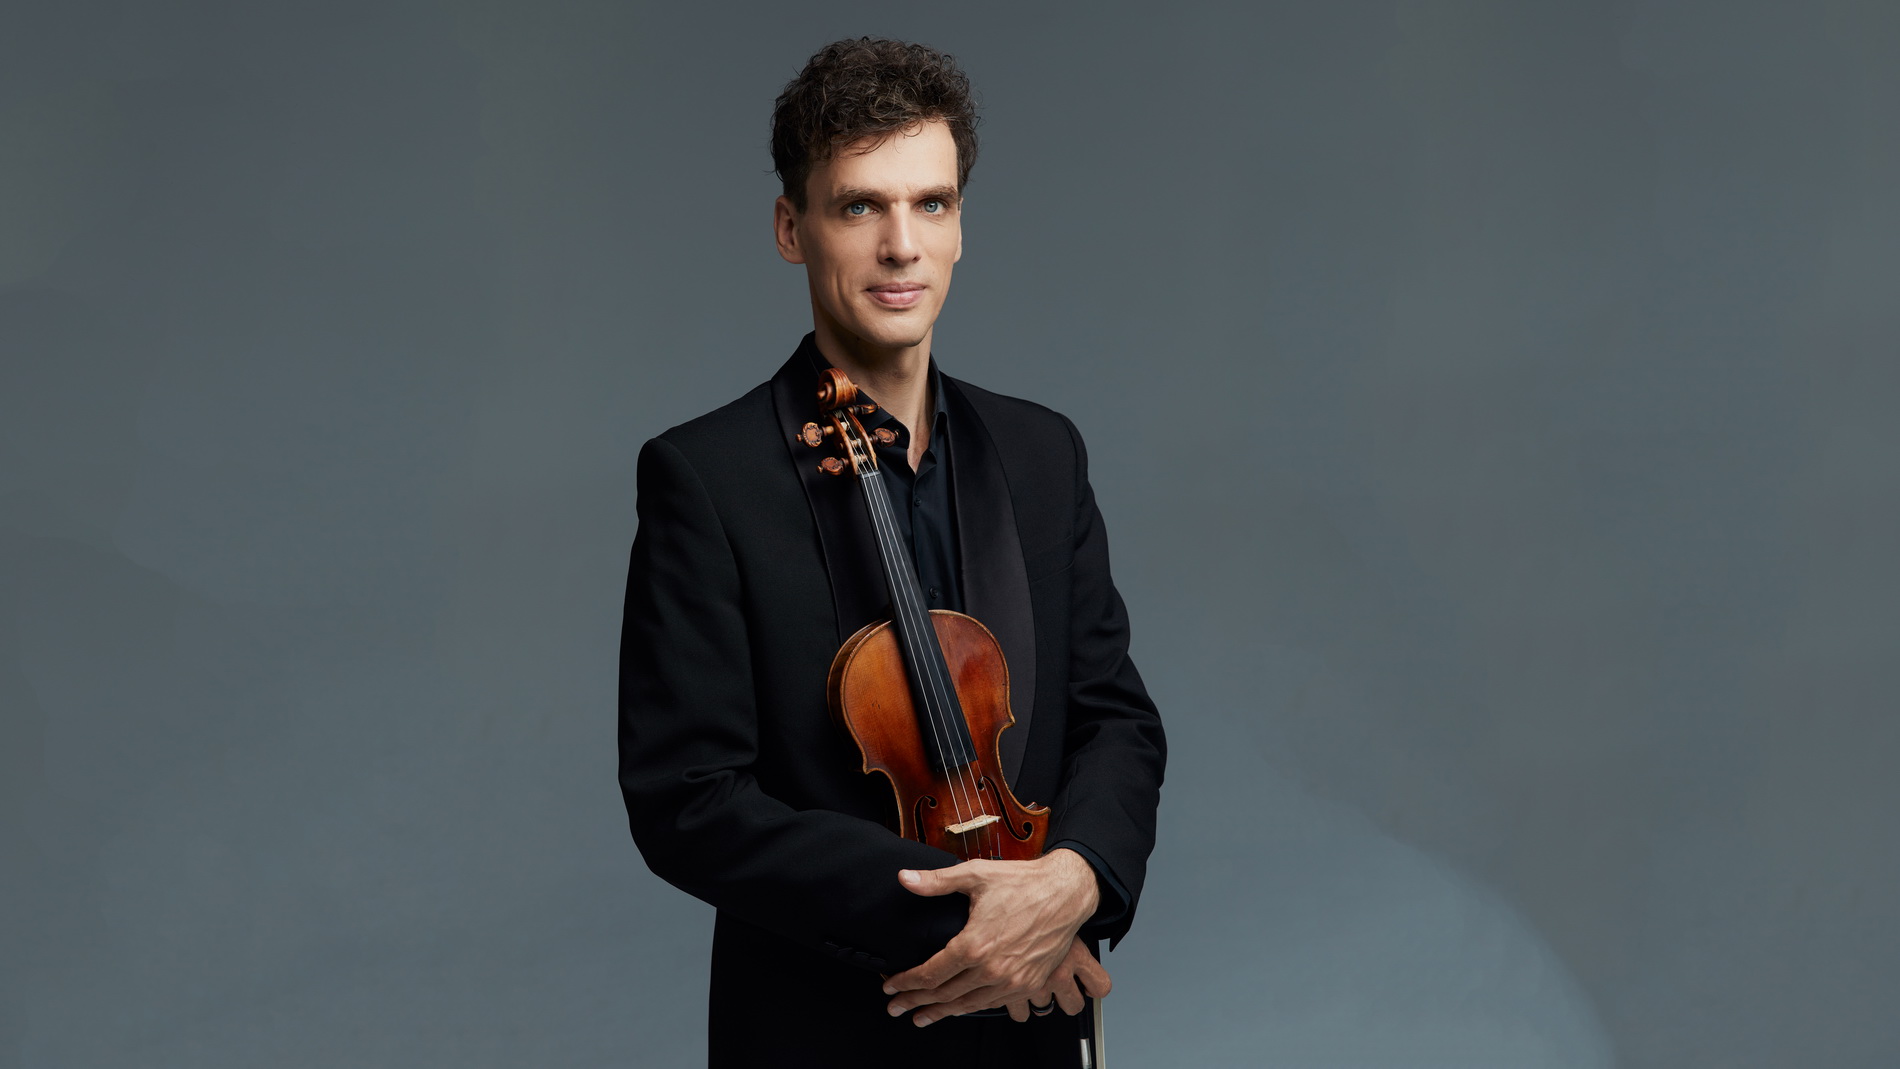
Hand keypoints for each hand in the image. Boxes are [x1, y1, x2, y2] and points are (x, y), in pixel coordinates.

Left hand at [882, 848, 1099, 1025]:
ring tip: (921, 1017)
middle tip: (896, 1008)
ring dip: (941, 1013)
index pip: (930, 973)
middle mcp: (992, 969)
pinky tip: (960, 1009)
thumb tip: (905, 879)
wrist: (1066, 892)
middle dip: (915, 1002)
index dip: (906, 982)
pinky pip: (994, 1004)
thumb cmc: (1024, 882)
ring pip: (968, 1005)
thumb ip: (936, 882)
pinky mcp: (1028, 984)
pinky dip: (972, 1009)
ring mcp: (1012, 980)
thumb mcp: (975, 875)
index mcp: (974, 944)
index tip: (891, 986)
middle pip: (944, 994)